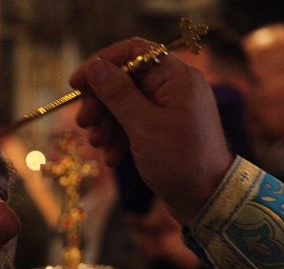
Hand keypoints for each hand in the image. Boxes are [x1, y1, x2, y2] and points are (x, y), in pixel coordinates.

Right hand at [69, 38, 232, 225]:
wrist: (207, 201)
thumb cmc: (181, 161)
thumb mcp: (144, 126)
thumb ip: (118, 94)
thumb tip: (96, 67)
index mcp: (177, 78)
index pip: (133, 52)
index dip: (101, 64)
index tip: (76, 84)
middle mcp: (174, 88)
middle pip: (125, 80)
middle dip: (101, 101)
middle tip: (84, 122)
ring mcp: (169, 110)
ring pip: (125, 105)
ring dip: (106, 123)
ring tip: (98, 144)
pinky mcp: (163, 131)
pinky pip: (133, 124)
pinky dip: (119, 138)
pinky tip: (113, 157)